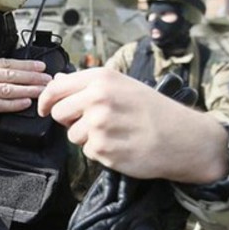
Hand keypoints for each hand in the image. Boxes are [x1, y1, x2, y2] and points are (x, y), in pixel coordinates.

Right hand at [0, 57, 50, 125]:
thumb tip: (6, 73)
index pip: (5, 63)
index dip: (25, 65)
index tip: (40, 67)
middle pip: (9, 74)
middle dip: (32, 77)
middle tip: (48, 79)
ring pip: (6, 89)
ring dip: (27, 90)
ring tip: (42, 92)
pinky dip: (13, 104)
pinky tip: (25, 103)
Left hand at [37, 68, 228, 183]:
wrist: (184, 137)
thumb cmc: (152, 109)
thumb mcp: (121, 84)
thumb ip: (87, 84)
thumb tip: (55, 80)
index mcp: (101, 78)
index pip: (54, 88)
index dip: (45, 101)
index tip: (44, 108)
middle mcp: (98, 98)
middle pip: (57, 113)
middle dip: (69, 120)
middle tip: (93, 121)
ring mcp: (99, 125)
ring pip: (72, 135)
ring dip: (87, 137)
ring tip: (114, 132)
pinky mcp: (103, 149)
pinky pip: (87, 151)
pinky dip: (100, 151)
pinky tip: (120, 144)